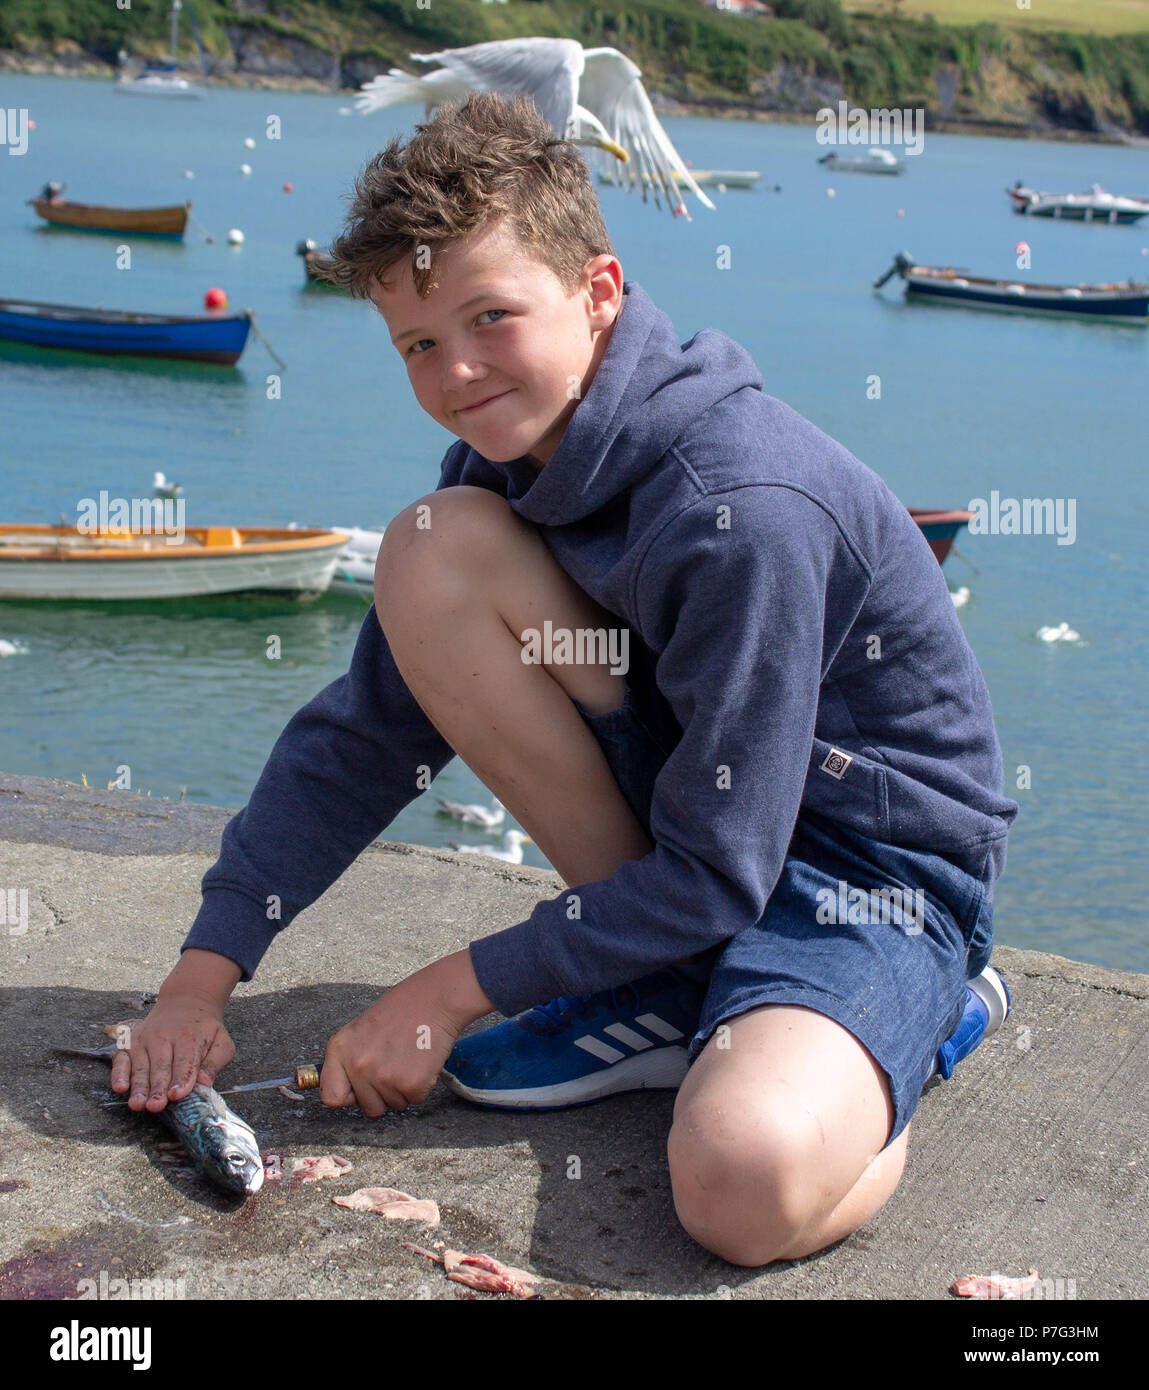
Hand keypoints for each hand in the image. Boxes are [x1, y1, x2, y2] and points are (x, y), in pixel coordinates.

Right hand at [109, 994, 234, 1112]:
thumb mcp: (220, 1041)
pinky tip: (120, 1087)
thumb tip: (205, 1082)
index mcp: (189, 1037)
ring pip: (141, 1067)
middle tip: (156, 1106)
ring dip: (139, 1087)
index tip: (177, 1095)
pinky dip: (118, 1074)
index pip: (185, 1061)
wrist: (186, 1003)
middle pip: (161, 1066)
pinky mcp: (130, 1043)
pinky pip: (121, 1060)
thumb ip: (215, 1062)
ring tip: (138, 1104)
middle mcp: (164, 1037)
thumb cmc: (203, 1030)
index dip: (181, 1079)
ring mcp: (144, 1039)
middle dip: (158, 1088)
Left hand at [320, 949, 493, 1116]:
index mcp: (339, 1049)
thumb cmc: (401, 1010)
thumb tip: (344, 1095)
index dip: (350, 1095)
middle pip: (369, 1107)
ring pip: (394, 1105)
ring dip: (403, 1088)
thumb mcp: (360, 1030)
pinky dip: (422, 1085)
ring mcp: (383, 1076)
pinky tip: (422, 1061)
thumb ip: (349, 1060)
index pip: (331, 1096)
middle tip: (395, 1063)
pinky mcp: (411, 1084)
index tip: (361, 1086)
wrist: (435, 998)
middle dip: (383, 1093)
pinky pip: (415, 1100)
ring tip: (409, 1057)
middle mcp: (357, 1065)